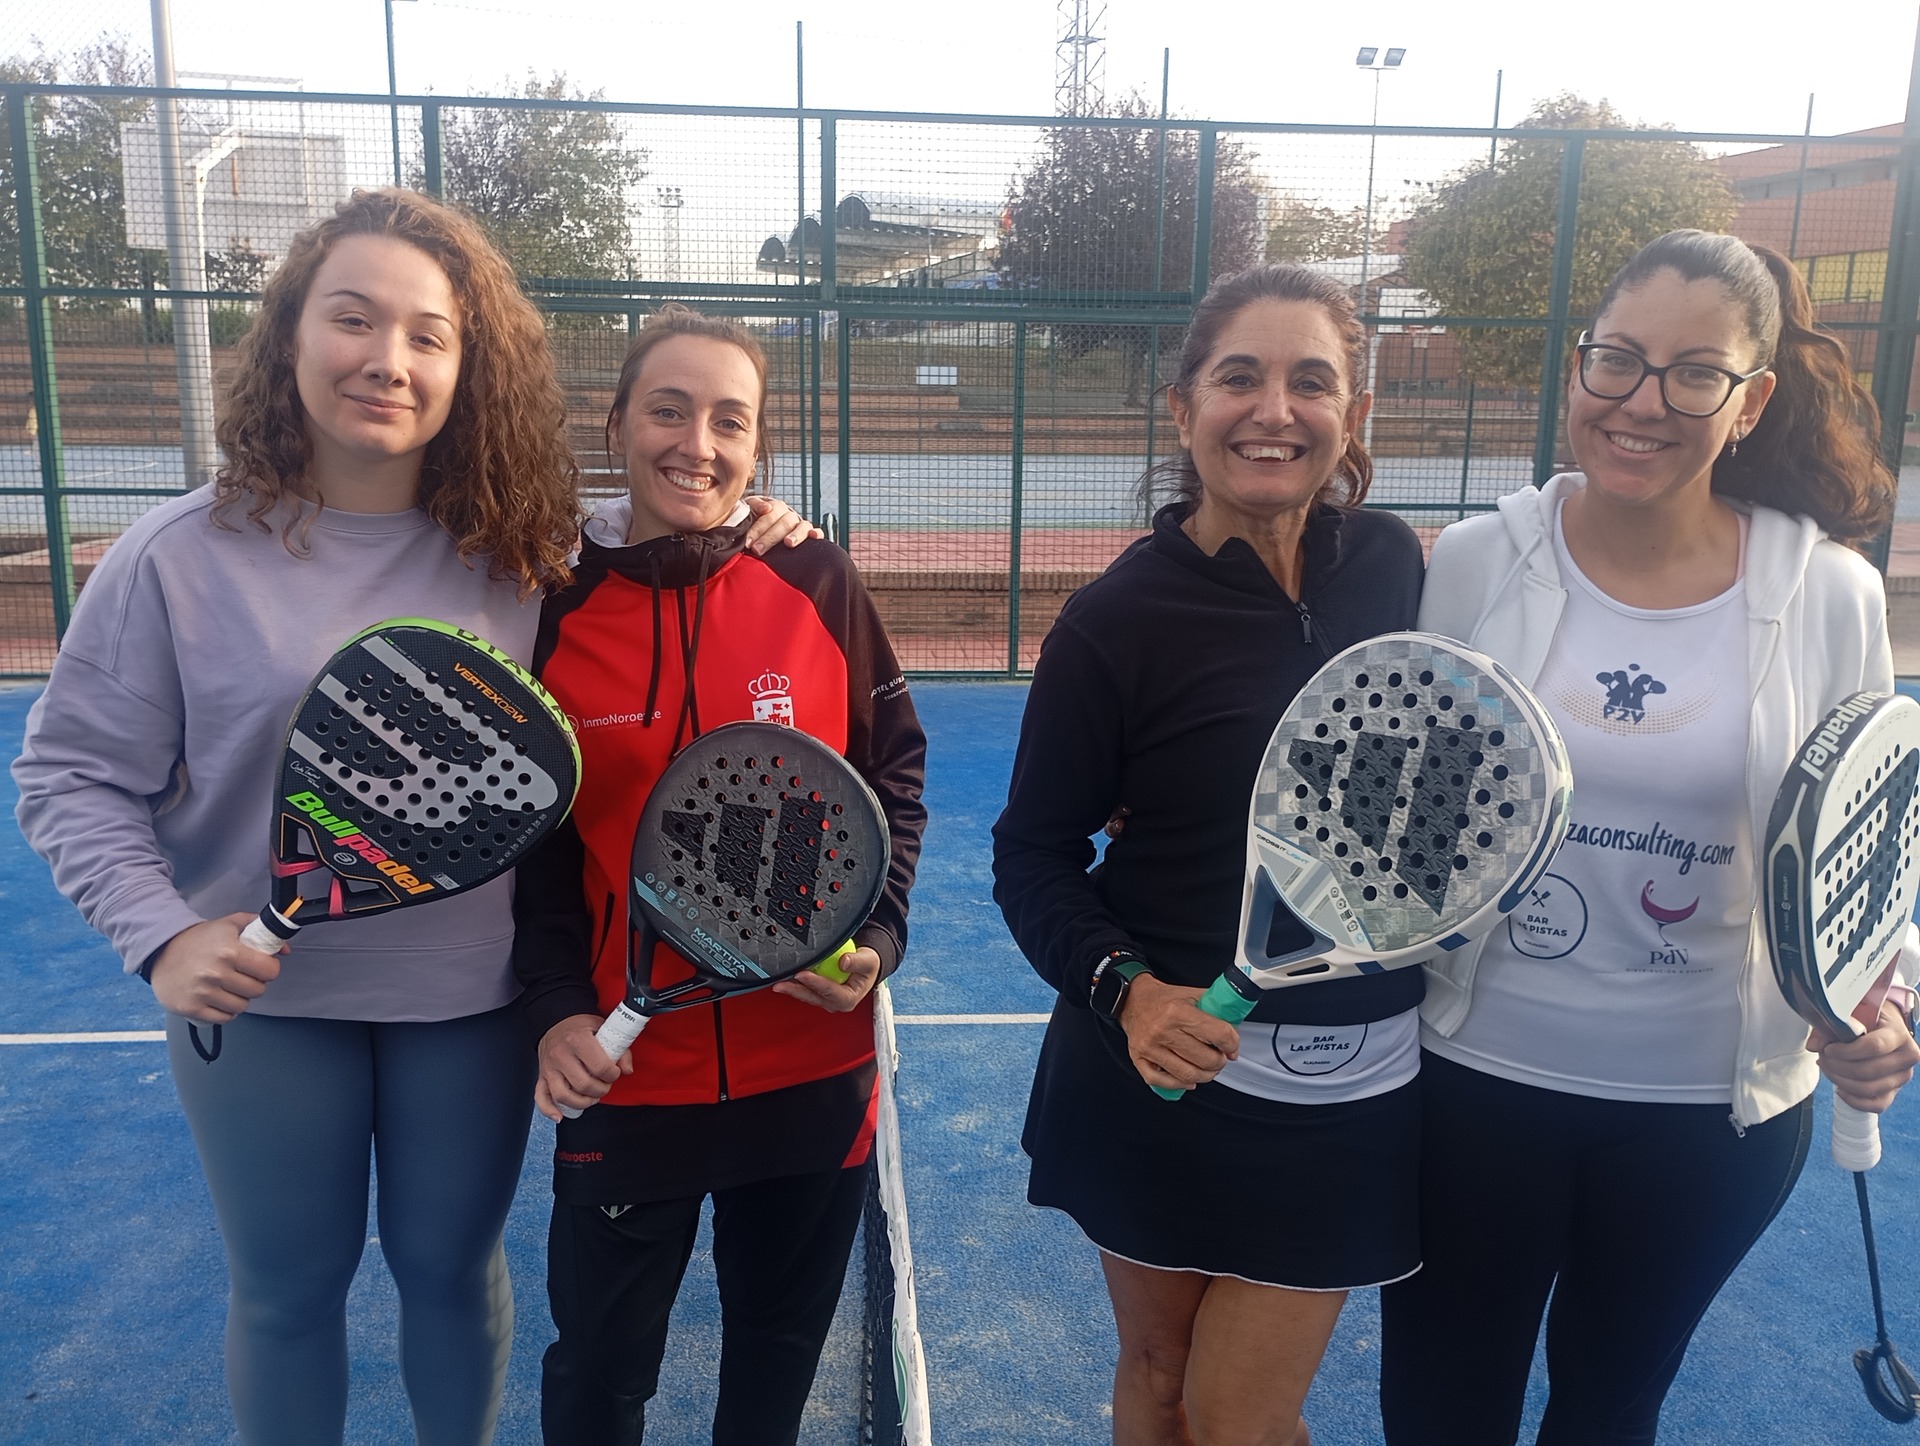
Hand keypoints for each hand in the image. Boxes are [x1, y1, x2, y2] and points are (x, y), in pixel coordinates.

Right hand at [147, 913, 282, 1023]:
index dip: (269, 969)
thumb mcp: (231, 924)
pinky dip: (225, 1010)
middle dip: (255, 983)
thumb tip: (284, 949)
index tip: (261, 967)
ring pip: (242, 1006)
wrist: (160, 950)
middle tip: (242, 975)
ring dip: (240, 998)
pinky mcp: (191, 1008)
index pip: (269, 971)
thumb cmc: (199, 938)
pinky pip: (224, 1018)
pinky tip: (218, 997)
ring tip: (229, 986)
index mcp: (229, 951)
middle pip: (258, 990)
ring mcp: (202, 993)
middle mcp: (215, 973)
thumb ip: (261, 929)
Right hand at [535, 1013, 632, 1121]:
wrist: (555, 1021)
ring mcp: (548, 1067)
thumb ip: (620, 1049)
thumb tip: (627, 1069)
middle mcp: (560, 1055)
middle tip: (605, 1084)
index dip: (612, 1074)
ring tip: (592, 1097)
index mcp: (577, 1040)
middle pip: (583, 1084)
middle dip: (600, 1090)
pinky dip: (549, 1110)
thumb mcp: (603, 1028)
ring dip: (582, 1102)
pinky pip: (541, 1097)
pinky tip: (560, 1116)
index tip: (614, 1072)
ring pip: (563, 1095)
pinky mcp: (541, 1076)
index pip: (599, 1067)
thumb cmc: (580, 1027)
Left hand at [743, 495, 822, 552]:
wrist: (762, 532)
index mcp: (775, 507)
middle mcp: (789, 515)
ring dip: (796, 535)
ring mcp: (800, 524)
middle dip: (770, 538)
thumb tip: (766, 507)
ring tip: (788, 543)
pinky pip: (817, 532)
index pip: (768, 516)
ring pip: (802, 526)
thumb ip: (754, 507)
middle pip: (784, 523)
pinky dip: (817, 533)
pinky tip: (814, 537)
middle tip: (757, 550)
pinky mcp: (810, 534)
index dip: (758, 529)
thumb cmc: (753, 523)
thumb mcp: (749, 512)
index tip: (748, 542)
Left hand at [771, 946, 880, 1012]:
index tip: (802, 974)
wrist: (866, 967)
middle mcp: (835, 1003)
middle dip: (796, 990)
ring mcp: (826, 1000)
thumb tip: (843, 962)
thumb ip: (857, 961)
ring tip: (777, 983)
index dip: (815, 983)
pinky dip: (794, 984)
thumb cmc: (867, 965)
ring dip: (792, 989)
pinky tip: (784, 979)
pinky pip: (805, 990)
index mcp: (848, 999)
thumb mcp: (868, 961)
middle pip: (813, 997)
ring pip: (806, 995)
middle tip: (780, 984)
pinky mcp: (818, 995)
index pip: (829, 991)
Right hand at [1118, 973, 1239, 1093]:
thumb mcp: (1192, 993)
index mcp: (1178, 1011)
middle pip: (1205, 1059)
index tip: (1232, 1046)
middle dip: (1220, 1062)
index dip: (1232, 1043)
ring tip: (1208, 1068)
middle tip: (1221, 1057)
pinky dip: (1180, 1085)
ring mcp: (1150, 1048)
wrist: (1132, 1000)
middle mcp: (1162, 1030)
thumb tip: (1236, 1025)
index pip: (1218, 1034)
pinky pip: (1163, 1082)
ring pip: (1188, 1075)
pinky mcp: (1140, 1059)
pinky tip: (1188, 1080)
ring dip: (1206, 1076)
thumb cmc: (1163, 998)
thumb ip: (1215, 1007)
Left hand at [1809, 998, 1919, 1112]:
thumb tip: (1814, 1045)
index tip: (1828, 1049)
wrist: (1883, 1025)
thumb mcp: (1850, 1013)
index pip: (1874, 1047)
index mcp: (1898, 1034)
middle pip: (1869, 1071)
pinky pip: (1876, 1104)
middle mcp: (1906, 1057)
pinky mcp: (1895, 1091)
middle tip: (1823, 1057)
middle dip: (1838, 1066)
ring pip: (1869, 1089)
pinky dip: (1854, 1100)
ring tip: (1827, 1067)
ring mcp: (1902, 1076)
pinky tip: (1839, 1089)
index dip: (1846, 1051)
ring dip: (1841, 1081)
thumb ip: (1830, 1026)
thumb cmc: (1867, 1018)